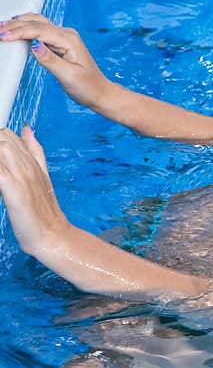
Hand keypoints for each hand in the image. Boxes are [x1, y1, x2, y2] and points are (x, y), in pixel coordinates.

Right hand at [0, 13, 111, 108]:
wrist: (99, 92)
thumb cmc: (88, 86)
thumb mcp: (69, 76)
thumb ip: (50, 60)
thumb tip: (34, 46)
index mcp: (70, 41)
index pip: (40, 30)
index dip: (20, 32)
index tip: (3, 36)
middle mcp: (67, 35)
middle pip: (37, 23)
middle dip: (15, 25)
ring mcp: (64, 38)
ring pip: (38, 23)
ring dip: (20, 23)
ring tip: (3, 27)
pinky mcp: (60, 43)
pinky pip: (40, 30)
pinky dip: (26, 28)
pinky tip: (15, 30)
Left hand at [0, 126, 70, 255]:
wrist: (53, 236)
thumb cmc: (44, 214)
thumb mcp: (42, 178)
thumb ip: (35, 153)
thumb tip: (27, 130)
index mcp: (33, 163)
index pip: (10, 136)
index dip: (0, 140)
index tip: (1, 161)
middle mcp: (27, 166)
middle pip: (3, 138)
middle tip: (1, 169)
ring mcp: (21, 177)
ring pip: (1, 148)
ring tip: (3, 177)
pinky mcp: (12, 189)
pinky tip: (0, 177)